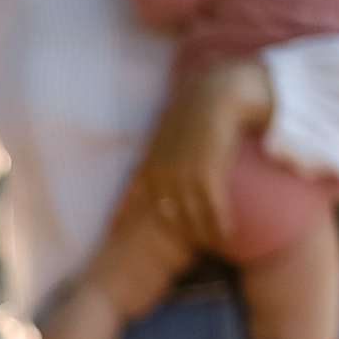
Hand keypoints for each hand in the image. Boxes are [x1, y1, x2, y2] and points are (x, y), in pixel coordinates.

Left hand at [116, 58, 272, 251]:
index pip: (131, 194)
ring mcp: (184, 177)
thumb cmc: (195, 108)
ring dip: (202, 234)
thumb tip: (151, 155)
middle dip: (179, 231)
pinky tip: (226, 235)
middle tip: (193, 243)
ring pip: (191, 218)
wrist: (216, 95)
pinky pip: (213, 210)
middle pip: (166, 215)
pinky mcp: (207, 177)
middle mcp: (163, 174)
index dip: (122, 214)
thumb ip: (157, 146)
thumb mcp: (165, 127)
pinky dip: (219, 225)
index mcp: (150, 161)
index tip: (112, 230)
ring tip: (212, 243)